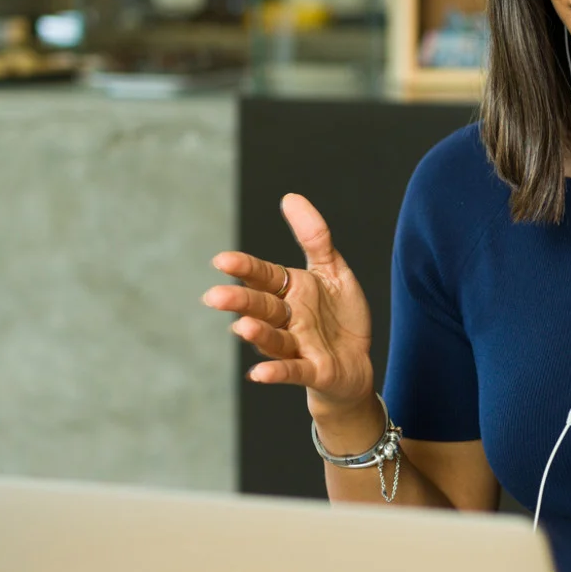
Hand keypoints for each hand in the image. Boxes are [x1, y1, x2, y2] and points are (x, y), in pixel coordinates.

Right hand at [203, 193, 375, 426]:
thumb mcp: (332, 271)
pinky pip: (293, 371)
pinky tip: (259, 373)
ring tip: (242, 327)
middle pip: (261, 307)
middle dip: (240, 302)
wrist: (356, 364)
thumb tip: (290, 197)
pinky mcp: (312, 371)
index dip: (245, 268)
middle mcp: (287, 319)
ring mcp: (297, 346)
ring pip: (273, 339)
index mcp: (289, 291)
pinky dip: (276, 372)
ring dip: (257, 334)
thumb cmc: (338, 318)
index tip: (222, 260)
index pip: (263, 276)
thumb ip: (314, 237)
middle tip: (214, 297)